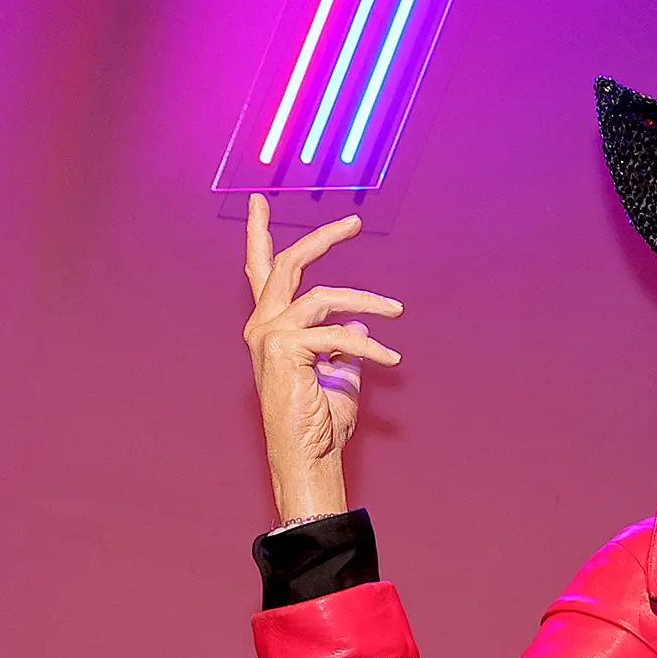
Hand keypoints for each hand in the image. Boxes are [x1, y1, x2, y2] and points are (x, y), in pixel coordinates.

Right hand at [242, 195, 403, 524]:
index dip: (259, 234)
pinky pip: (338, 334)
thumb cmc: (320, 423)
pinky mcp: (286, 348)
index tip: (260, 201)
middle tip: (354, 222)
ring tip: (397, 310)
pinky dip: (370, 344)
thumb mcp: (338, 375)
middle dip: (321, 239)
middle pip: (287, 265)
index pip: (261, 272)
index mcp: (269, 327)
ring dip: (367, 300)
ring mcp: (269, 335)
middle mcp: (262, 326)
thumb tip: (360, 319)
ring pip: (324, 297)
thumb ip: (343, 345)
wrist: (309, 456)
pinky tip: (391, 357)